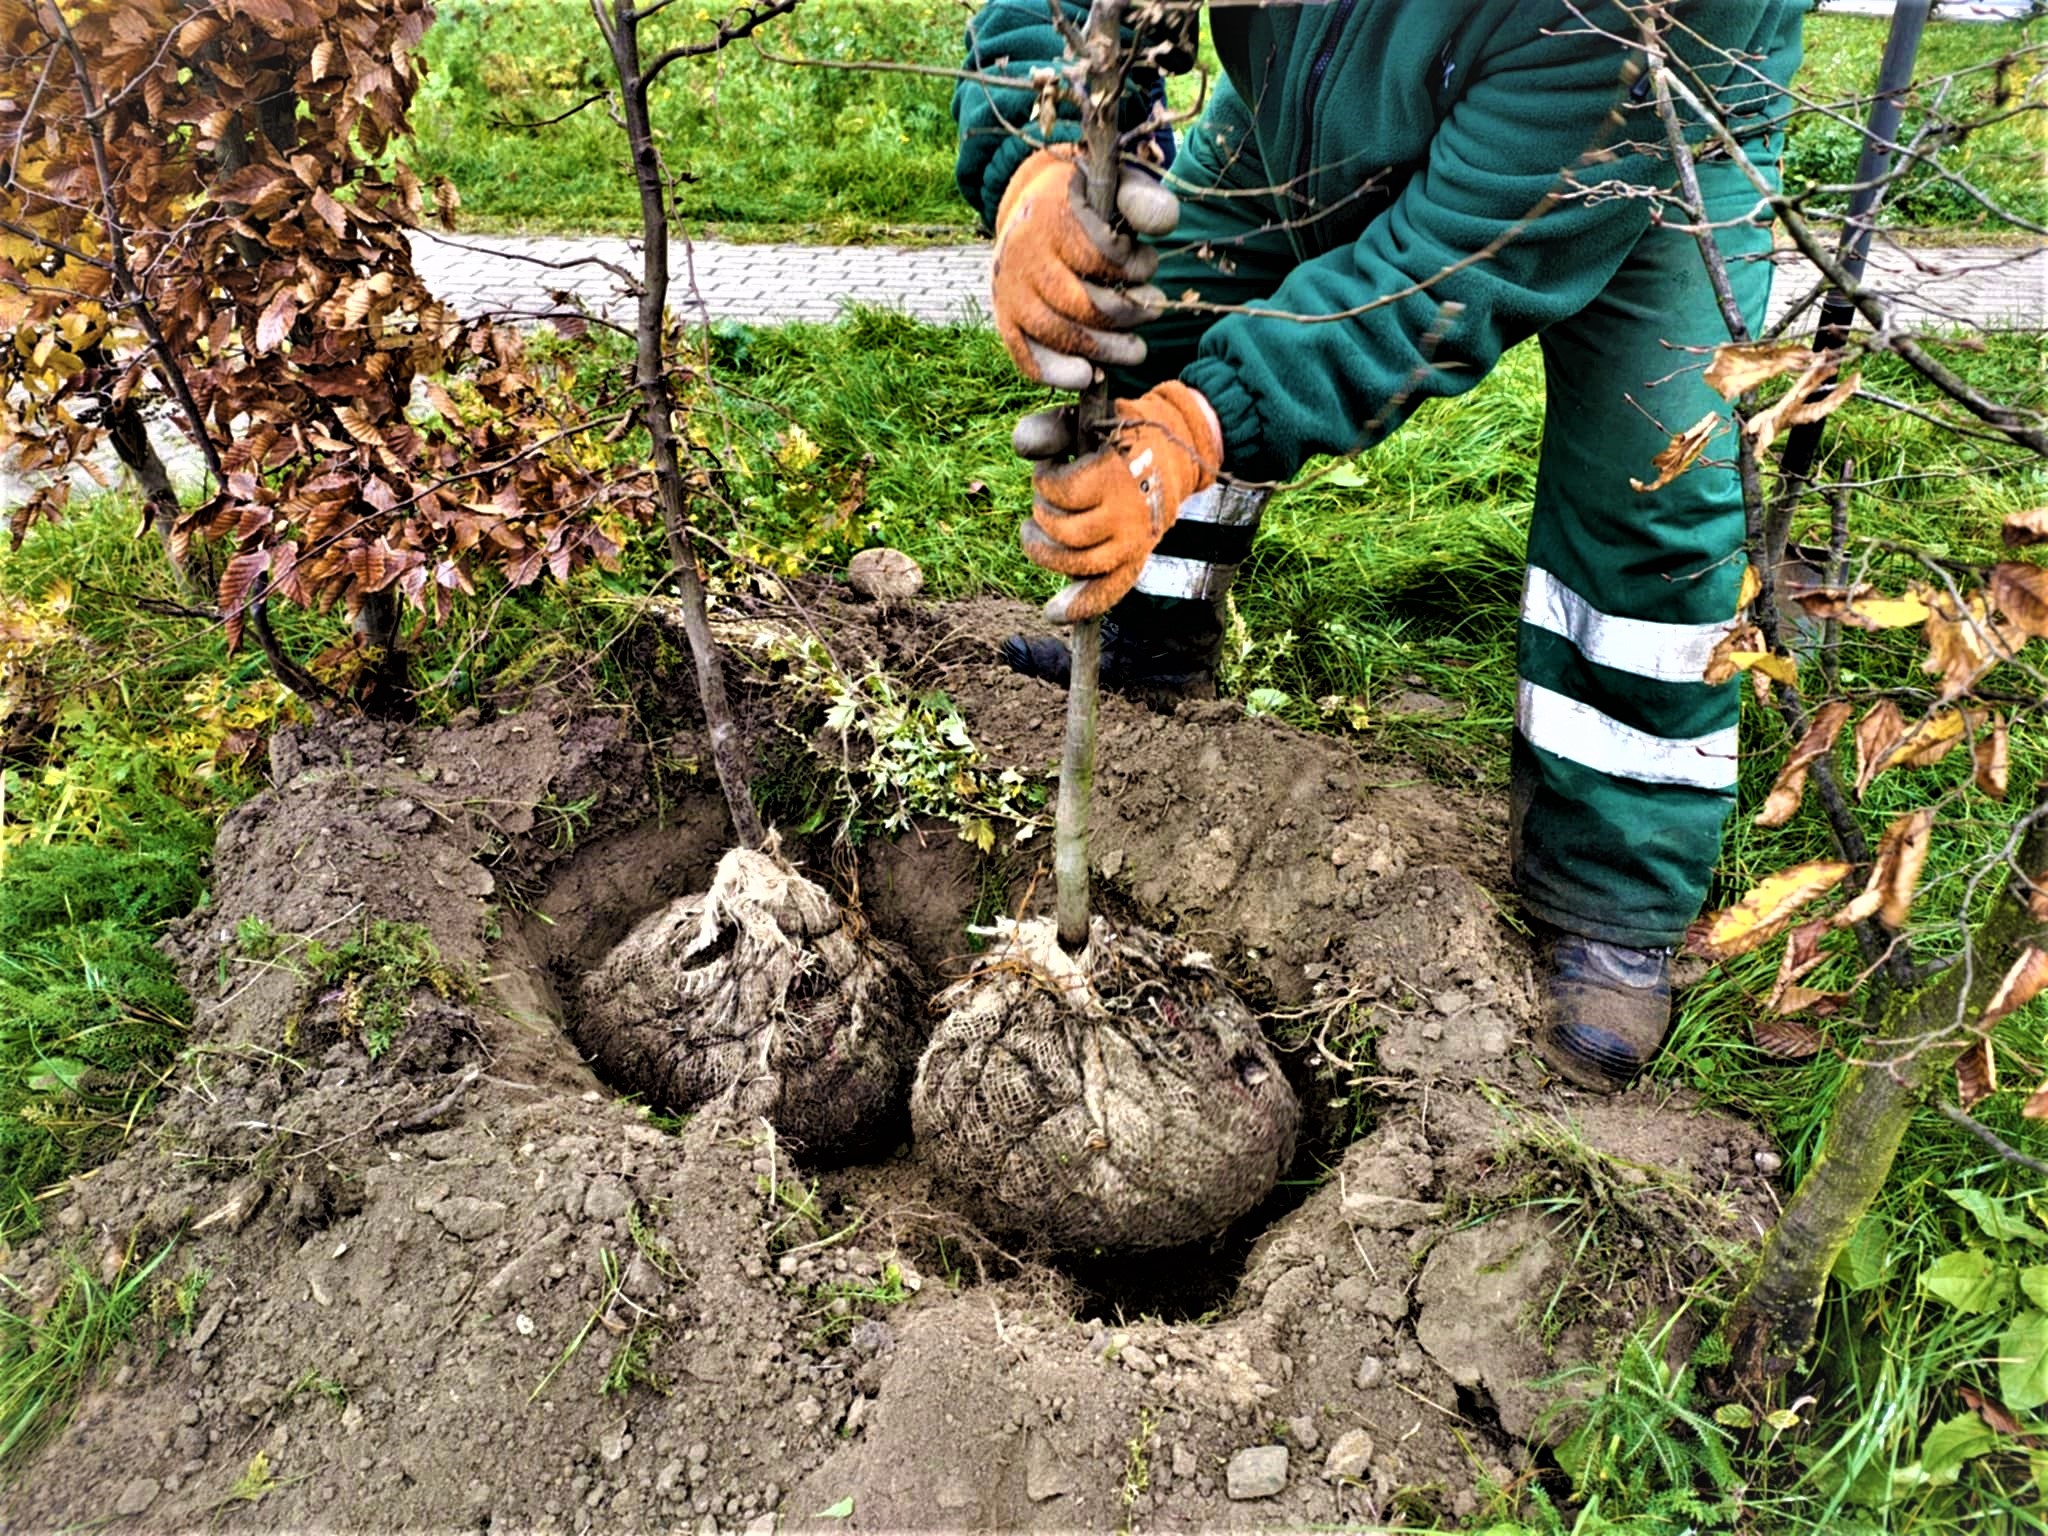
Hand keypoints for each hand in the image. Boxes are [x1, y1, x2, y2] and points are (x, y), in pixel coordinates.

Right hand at [991, 146, 1179, 391]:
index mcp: (1051, 216)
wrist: (1032, 207)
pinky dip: (1057, 373)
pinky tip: (1088, 377)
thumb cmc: (1086, 202)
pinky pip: (1026, 356)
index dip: (1134, 267)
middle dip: (1126, 314)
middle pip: (1080, 303)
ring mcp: (1009, 290)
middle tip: (1154, 310)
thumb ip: (1142, 199)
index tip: (1146, 263)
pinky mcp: (1005, 319)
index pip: (1099, 255)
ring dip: (1104, 349)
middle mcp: (1023, 255)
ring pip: (1056, 333)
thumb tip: (1165, 224)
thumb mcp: (1114, 185)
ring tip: (1136, 350)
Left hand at [1017, 382, 1221, 622]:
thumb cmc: (1123, 434)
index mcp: (1117, 475)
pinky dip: (1081, 606)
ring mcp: (1133, 542)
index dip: (1045, 481)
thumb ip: (1052, 429)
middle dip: (1044, 514)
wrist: (1179, 451)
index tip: (1050, 469)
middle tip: (1046, 500)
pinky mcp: (1136, 558)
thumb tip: (1023, 447)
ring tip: (1035, 535)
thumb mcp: (1090, 420)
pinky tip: (1055, 613)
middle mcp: (1127, 515)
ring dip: (1047, 552)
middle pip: (1065, 532)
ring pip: (1077, 564)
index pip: (1063, 493)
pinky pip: (1107, 592)